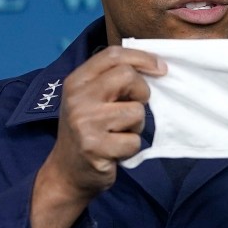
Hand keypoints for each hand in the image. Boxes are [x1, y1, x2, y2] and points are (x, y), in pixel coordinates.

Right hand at [30, 46, 165, 227]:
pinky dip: (130, 148)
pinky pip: (134, 141)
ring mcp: (85, 123)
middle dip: (142, 92)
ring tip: (118, 133)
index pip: (113, 55)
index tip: (161, 68)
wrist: (66, 172)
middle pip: (128, 76)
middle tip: (135, 106)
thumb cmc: (87, 129)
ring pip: (137, 111)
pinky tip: (114, 151)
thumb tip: (156, 66)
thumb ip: (113, 79)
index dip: (142, 58)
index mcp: (77, 81)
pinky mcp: (95, 148)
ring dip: (136, 126)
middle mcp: (78, 98)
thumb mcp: (91, 98)